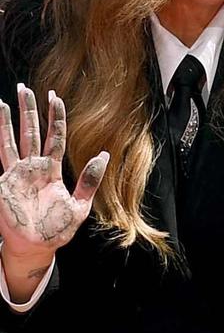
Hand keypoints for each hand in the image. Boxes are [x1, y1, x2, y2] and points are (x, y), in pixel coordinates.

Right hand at [0, 85, 108, 260]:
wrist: (36, 246)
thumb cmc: (57, 229)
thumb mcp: (79, 205)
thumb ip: (90, 180)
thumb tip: (104, 155)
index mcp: (52, 170)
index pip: (55, 137)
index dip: (55, 118)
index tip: (55, 97)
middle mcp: (34, 167)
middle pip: (31, 132)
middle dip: (29, 110)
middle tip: (26, 87)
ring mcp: (17, 173)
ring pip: (13, 140)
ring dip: (9, 121)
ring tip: (7, 100)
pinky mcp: (4, 183)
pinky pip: (0, 157)